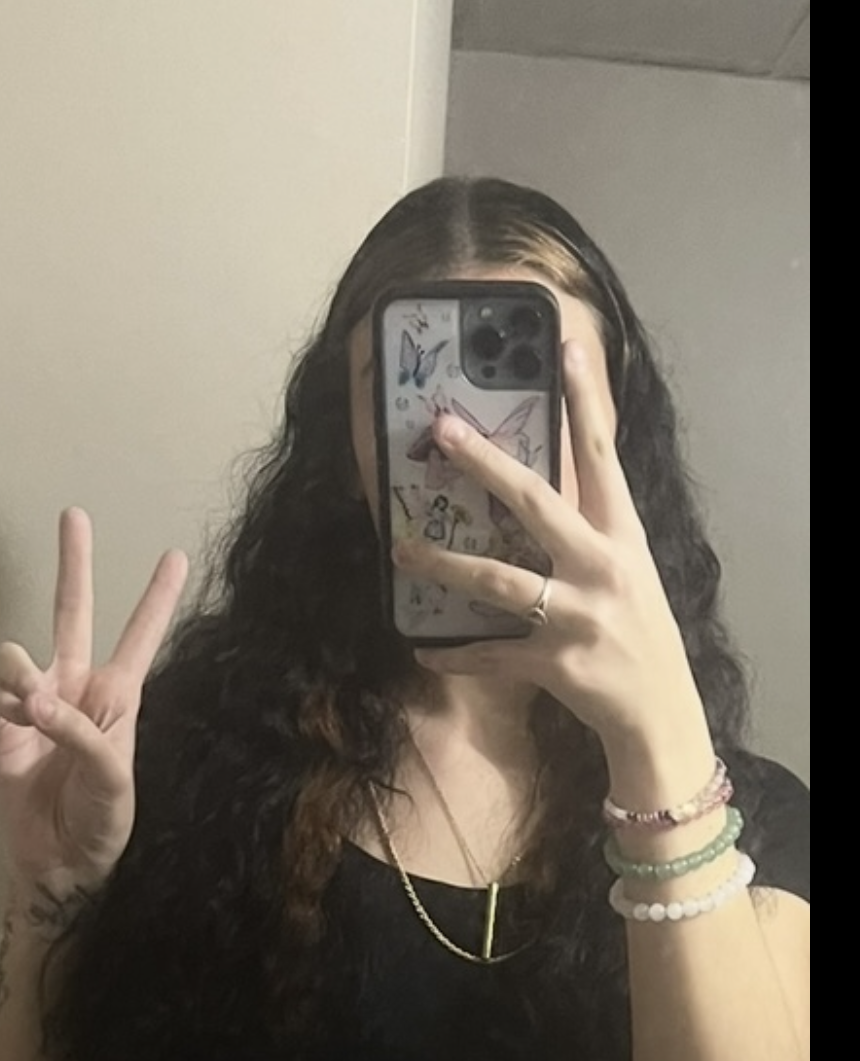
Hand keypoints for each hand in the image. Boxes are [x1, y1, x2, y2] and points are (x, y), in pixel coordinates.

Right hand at [0, 507, 188, 892]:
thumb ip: (82, 732)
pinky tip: (12, 723)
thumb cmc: (102, 824)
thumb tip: (37, 700)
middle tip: (74, 515)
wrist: (61, 865)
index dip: (156, 599)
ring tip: (31, 706)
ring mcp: (34, 707)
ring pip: (16, 656)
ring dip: (19, 672)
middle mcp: (75, 691)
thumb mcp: (113, 779)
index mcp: (117, 699)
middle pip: (72, 614)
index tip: (177, 556)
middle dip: (73, 565)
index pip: (140, 639)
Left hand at [393, 343, 711, 776]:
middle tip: (442, 431)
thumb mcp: (629, 570)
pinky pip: (490, 654)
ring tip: (400, 549)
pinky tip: (422, 650)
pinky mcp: (554, 663)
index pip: (602, 454)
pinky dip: (454, 655)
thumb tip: (537, 490)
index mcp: (622, 536)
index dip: (585, 400)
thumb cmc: (639, 633)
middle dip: (484, 465)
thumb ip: (591, 530)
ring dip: (443, 564)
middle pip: (535, 502)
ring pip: (497, 580)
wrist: (660, 713)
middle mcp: (601, 567)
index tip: (565, 348)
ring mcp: (576, 616)